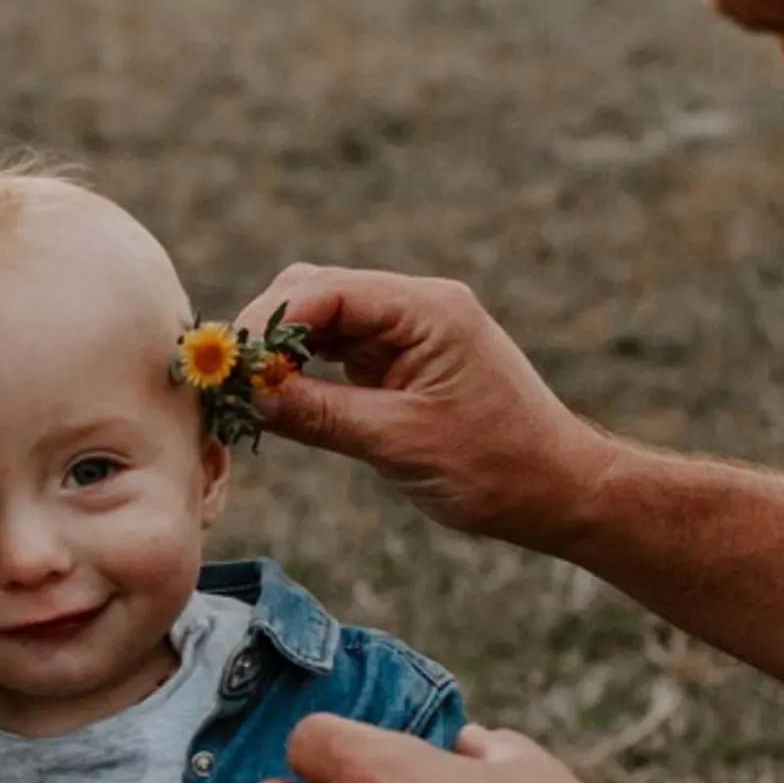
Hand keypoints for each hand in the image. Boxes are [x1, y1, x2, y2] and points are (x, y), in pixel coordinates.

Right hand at [236, 262, 617, 546]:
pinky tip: (278, 400)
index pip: (326, 292)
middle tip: (226, 384)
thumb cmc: (495, 468)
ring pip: (322, 321)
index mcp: (427, 310)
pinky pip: (338, 350)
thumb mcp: (397, 443)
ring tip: (243, 395)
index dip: (268, 324)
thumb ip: (317, 414)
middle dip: (266, 333)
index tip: (228, 367)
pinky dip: (303, 371)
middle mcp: (417, 307)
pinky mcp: (402, 360)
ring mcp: (409, 331)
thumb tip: (245, 396)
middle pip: (316, 293)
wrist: (557, 491)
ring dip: (281, 353)